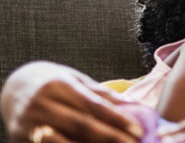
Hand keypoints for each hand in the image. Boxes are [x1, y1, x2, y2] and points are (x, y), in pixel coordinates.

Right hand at [1, 61, 143, 142]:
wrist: (14, 87)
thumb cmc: (54, 82)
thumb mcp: (76, 80)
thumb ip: (102, 93)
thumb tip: (132, 104)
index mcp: (59, 85)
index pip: (94, 106)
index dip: (117, 119)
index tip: (138, 129)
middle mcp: (42, 104)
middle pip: (82, 125)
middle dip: (111, 137)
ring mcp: (29, 123)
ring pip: (66, 140)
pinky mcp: (19, 138)